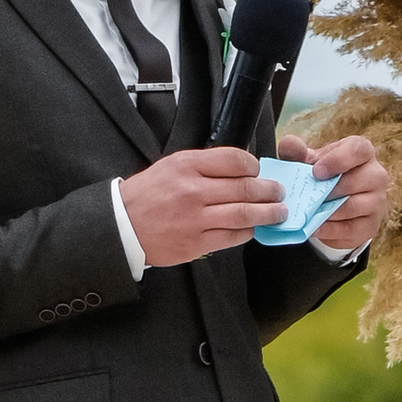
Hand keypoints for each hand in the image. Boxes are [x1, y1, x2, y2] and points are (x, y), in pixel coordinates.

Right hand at [118, 146, 285, 265]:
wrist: (123, 225)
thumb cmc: (148, 195)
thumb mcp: (172, 166)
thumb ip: (204, 166)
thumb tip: (240, 169)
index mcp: (187, 165)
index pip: (234, 160)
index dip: (254, 165)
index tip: (259, 170)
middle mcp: (193, 190)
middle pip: (245, 188)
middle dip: (270, 190)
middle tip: (279, 192)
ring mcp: (195, 218)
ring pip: (244, 214)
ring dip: (268, 213)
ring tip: (278, 212)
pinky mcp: (196, 242)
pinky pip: (233, 236)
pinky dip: (248, 231)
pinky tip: (254, 227)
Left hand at [278, 130, 388, 254]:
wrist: (332, 207)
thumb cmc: (323, 177)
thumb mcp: (308, 162)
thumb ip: (297, 152)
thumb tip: (289, 142)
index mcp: (362, 152)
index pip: (358, 150)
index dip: (338, 160)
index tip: (316, 172)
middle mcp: (376, 174)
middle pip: (359, 179)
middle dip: (331, 189)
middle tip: (310, 195)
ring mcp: (377, 201)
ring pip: (354, 205)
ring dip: (328, 210)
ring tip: (309, 211)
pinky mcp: (370, 225)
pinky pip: (350, 228)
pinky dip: (329, 229)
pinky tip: (314, 227)